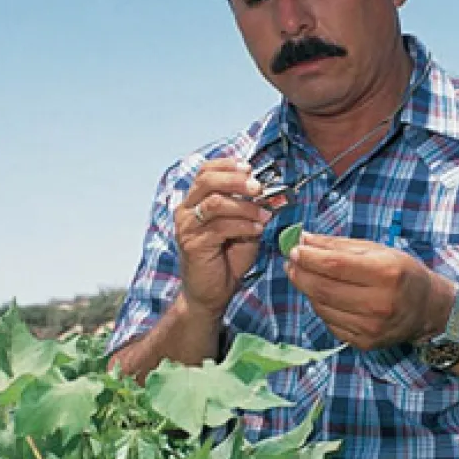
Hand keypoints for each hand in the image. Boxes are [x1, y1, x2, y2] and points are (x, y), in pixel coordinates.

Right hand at [176, 158, 272, 316]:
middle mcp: (186, 210)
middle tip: (258, 187)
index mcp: (195, 201)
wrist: (211, 293)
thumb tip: (272, 194)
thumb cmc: (226, 260)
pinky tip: (256, 230)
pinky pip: (220, 227)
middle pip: (207, 181)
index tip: (250, 168)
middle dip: (236, 180)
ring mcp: (187, 227)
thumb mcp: (243, 228)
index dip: (228, 165)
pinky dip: (242, 225)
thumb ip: (251, 210)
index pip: (206, 171)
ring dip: (244, 206)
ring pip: (215, 203)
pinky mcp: (193, 244)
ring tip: (263, 214)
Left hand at [284, 232, 453, 349]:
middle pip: (324, 289)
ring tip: (308, 277)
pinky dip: (322, 308)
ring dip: (309, 291)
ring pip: (322, 307)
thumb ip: (338, 245)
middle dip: (301, 274)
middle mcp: (379, 303)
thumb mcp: (377, 250)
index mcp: (386, 273)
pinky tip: (327, 297)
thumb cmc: (402, 274)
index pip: (335, 265)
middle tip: (291, 264)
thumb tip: (304, 240)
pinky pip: (330, 323)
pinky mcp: (364, 342)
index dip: (309, 258)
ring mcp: (371, 327)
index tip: (294, 250)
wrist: (428, 309)